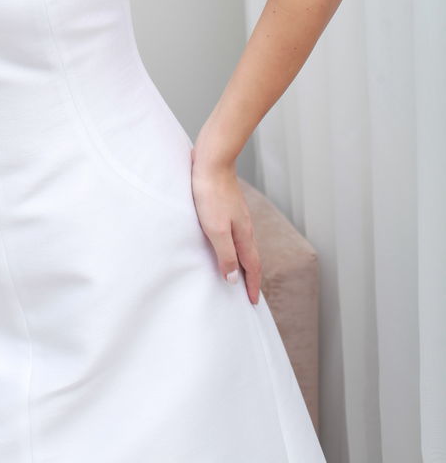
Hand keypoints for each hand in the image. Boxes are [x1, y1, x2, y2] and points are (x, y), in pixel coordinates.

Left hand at [190, 148, 261, 304]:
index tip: (252, 303)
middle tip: (247, 293)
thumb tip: (233, 279)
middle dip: (250, 276)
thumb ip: (226, 254)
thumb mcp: (216, 229)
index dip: (252, 286)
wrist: (212, 160)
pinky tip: (222, 243)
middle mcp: (244, 227)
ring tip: (235, 273)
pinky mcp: (226, 206)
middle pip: (250, 257)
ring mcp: (236, 215)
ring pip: (242, 244)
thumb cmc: (211, 193)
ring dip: (241, 261)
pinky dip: (232, 245)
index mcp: (244, 235)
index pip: (252, 266)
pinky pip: (233, 233)